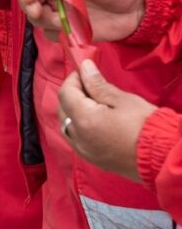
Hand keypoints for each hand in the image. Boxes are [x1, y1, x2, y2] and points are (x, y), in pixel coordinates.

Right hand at [19, 0, 144, 42]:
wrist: (138, 9)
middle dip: (30, 6)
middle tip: (39, 13)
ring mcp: (61, 11)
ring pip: (37, 18)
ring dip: (45, 21)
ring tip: (64, 22)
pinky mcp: (68, 29)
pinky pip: (52, 34)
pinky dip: (56, 34)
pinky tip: (71, 32)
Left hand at [57, 58, 155, 181]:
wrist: (164, 159)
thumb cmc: (145, 126)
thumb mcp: (123, 100)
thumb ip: (98, 84)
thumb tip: (84, 67)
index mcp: (84, 120)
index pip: (65, 93)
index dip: (73, 79)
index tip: (86, 72)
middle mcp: (78, 138)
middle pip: (63, 109)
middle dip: (72, 94)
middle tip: (91, 86)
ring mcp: (85, 152)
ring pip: (67, 126)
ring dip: (74, 111)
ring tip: (94, 103)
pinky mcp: (94, 161)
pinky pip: (76, 140)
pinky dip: (79, 127)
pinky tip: (94, 120)